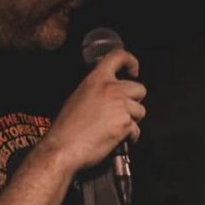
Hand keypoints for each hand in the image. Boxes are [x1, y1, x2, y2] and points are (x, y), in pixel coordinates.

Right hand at [39, 48, 145, 170]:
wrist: (63, 147)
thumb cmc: (66, 127)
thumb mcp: (77, 97)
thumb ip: (97, 90)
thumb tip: (109, 92)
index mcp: (96, 80)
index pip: (118, 56)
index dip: (131, 61)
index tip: (133, 71)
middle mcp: (110, 90)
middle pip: (140, 89)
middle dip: (134, 101)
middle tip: (121, 111)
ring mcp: (120, 106)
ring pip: (141, 111)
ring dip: (132, 120)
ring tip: (115, 127)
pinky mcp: (125, 123)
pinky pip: (137, 130)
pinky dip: (130, 136)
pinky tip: (115, 138)